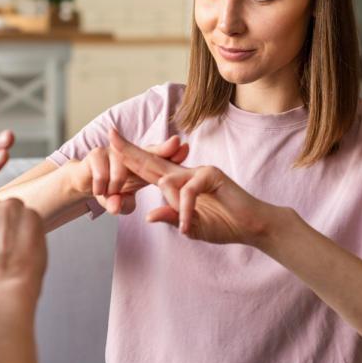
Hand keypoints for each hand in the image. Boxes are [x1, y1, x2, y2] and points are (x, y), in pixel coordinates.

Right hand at [67, 134, 188, 214]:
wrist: (83, 182)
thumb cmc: (110, 191)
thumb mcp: (119, 202)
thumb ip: (122, 205)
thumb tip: (116, 206)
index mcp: (141, 166)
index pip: (159, 160)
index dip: (171, 154)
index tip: (185, 148)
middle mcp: (130, 155)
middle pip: (149, 152)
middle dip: (164, 149)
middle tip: (177, 142)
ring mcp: (113, 152)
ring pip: (121, 169)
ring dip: (115, 186)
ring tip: (110, 195)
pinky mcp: (96, 154)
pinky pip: (101, 172)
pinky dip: (101, 185)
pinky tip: (99, 192)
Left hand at [109, 129, 274, 246]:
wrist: (252, 227)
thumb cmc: (224, 224)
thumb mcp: (190, 227)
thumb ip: (171, 219)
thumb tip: (148, 216)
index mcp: (178, 182)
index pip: (148, 168)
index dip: (130, 156)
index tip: (111, 144)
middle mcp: (186, 172)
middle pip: (152, 160)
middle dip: (129, 150)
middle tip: (110, 135)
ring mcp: (199, 170)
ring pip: (167, 183)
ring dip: (174, 209)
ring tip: (187, 225)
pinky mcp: (212, 175)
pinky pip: (187, 192)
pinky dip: (186, 212)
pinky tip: (190, 226)